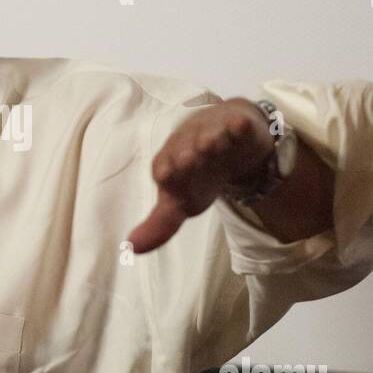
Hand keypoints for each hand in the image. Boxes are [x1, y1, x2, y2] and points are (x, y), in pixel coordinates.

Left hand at [127, 98, 273, 253]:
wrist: (226, 139)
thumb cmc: (196, 174)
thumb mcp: (180, 202)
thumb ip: (160, 225)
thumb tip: (132, 248)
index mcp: (169, 163)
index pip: (164, 168)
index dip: (166, 171)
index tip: (165, 176)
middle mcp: (186, 145)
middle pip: (185, 149)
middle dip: (185, 155)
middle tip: (185, 160)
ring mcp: (211, 133)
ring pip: (208, 134)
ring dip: (209, 138)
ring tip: (210, 143)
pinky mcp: (234, 125)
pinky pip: (235, 124)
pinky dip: (237, 126)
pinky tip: (239, 127)